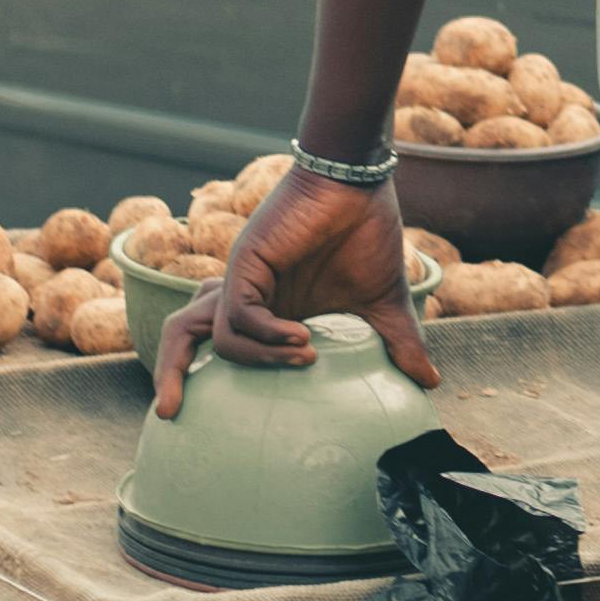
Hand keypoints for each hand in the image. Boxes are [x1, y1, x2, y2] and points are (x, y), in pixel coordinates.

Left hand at [152, 163, 439, 416]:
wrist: (359, 184)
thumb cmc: (367, 235)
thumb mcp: (384, 304)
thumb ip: (398, 345)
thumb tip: (430, 383)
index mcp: (267, 308)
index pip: (215, 345)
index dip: (201, 376)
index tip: (206, 415)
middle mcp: (245, 296)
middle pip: (181, 335)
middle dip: (169, 375)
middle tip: (168, 415)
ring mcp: (242, 280)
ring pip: (199, 330)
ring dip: (255, 359)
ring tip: (306, 356)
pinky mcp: (247, 263)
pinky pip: (240, 314)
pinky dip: (268, 334)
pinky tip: (306, 337)